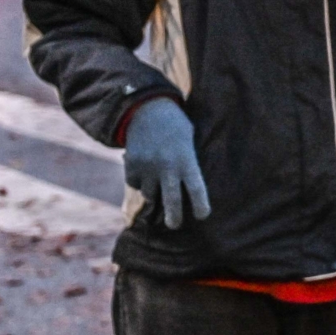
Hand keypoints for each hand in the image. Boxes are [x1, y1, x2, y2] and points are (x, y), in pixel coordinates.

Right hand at [123, 98, 210, 228]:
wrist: (147, 108)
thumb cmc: (175, 126)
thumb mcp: (189, 141)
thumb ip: (188, 163)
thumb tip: (188, 189)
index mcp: (187, 160)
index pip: (197, 189)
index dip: (201, 206)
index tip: (203, 216)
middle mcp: (168, 167)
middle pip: (173, 201)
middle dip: (174, 218)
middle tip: (174, 226)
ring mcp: (149, 168)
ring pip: (151, 195)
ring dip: (155, 194)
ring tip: (158, 183)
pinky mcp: (132, 167)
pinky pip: (137, 184)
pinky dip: (140, 182)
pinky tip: (145, 169)